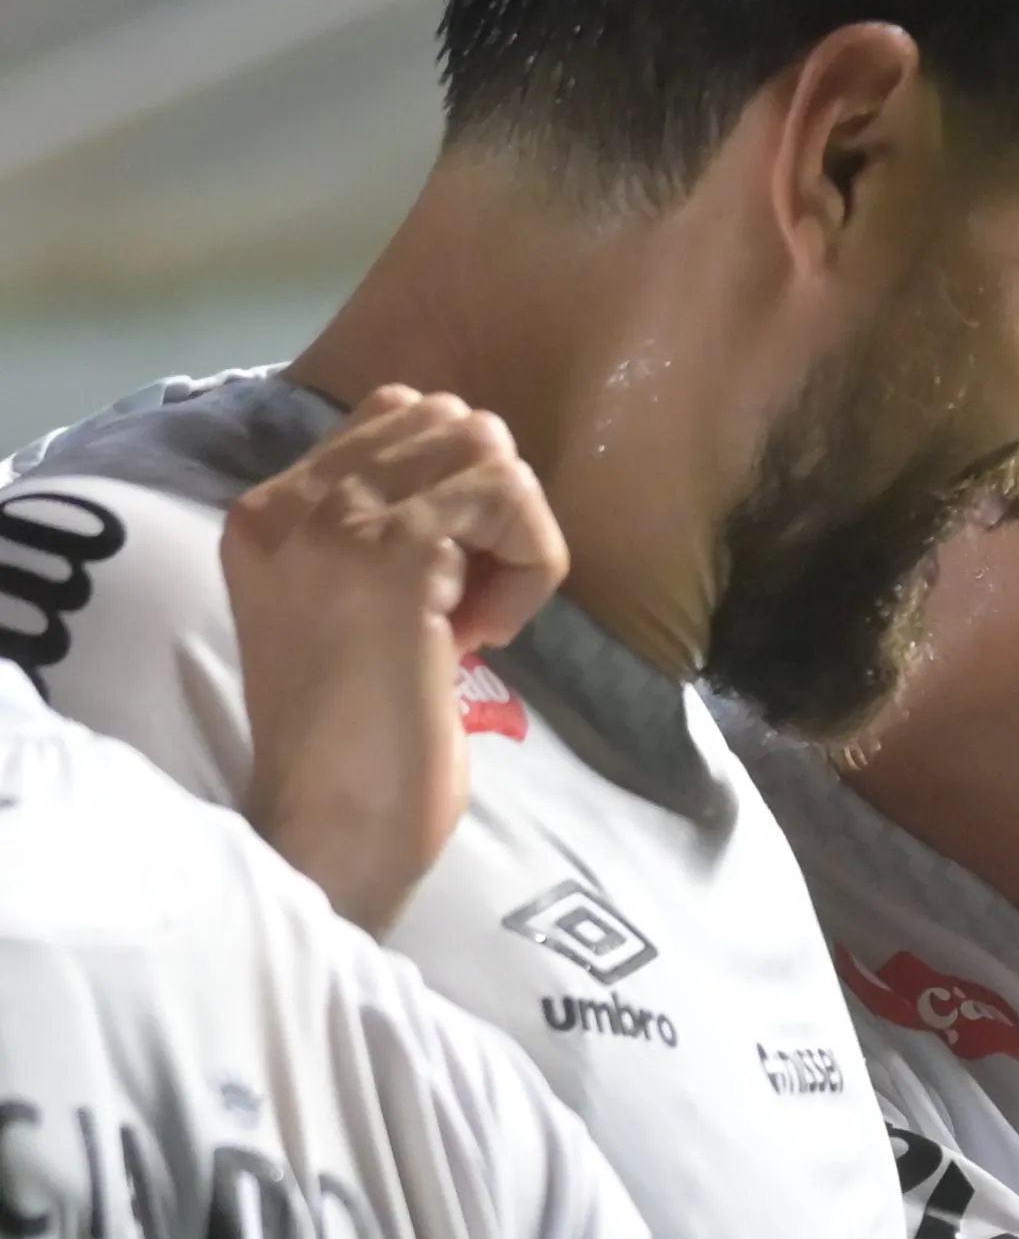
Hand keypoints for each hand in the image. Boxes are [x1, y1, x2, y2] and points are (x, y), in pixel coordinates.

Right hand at [226, 387, 565, 931]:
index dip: (460, 495)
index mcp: (269, 514)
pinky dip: (528, 567)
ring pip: (486, 446)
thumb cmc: (368, 741)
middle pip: (450, 419)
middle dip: (494, 508)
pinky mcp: (389, 552)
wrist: (336, 823)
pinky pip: (509, 500)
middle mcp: (287, 502)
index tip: (446, 589)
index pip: (396, 416)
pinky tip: (483, 638)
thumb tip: (485, 470)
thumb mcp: (365, 611)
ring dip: (514, 537)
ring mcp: (330, 520)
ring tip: (474, 620)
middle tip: (469, 604)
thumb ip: (393, 535)